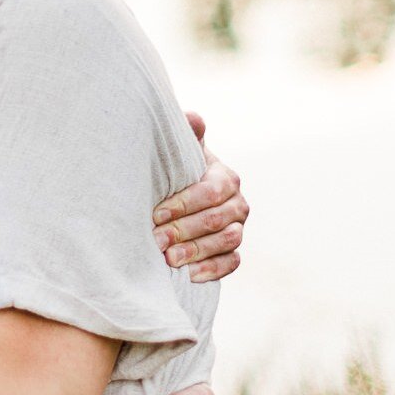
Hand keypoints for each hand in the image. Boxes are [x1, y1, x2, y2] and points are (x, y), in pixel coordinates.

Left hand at [152, 112, 248, 281]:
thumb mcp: (179, 154)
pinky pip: (232, 262)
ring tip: (169, 260)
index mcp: (226, 177)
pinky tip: (189, 275)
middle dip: (184, 230)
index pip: (210, 191)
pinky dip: (213, 269)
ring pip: (227, 241)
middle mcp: (238, 203)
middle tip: (156, 241)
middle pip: (216, 219)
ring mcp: (239, 228)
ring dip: (197, 251)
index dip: (183, 204)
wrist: (180, 195)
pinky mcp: (234, 251)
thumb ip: (185, 136)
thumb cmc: (176, 173)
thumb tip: (194, 118)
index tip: (155, 214)